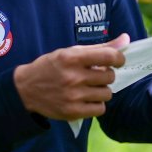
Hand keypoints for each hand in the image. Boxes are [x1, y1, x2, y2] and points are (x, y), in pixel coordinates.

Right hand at [13, 34, 129, 120]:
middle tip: (95, 75)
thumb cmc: (51, 67)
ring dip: (102, 90)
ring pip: (107, 94)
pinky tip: (86, 99)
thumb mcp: (70, 52)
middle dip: (106, 75)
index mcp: (71, 58)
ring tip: (89, 87)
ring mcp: (72, 96)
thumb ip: (99, 47)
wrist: (25, 89)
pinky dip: (97, 104)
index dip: (118, 58)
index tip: (117, 61)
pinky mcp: (72, 112)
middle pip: (109, 77)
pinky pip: (100, 109)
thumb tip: (126, 39)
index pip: (108, 56)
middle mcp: (73, 77)